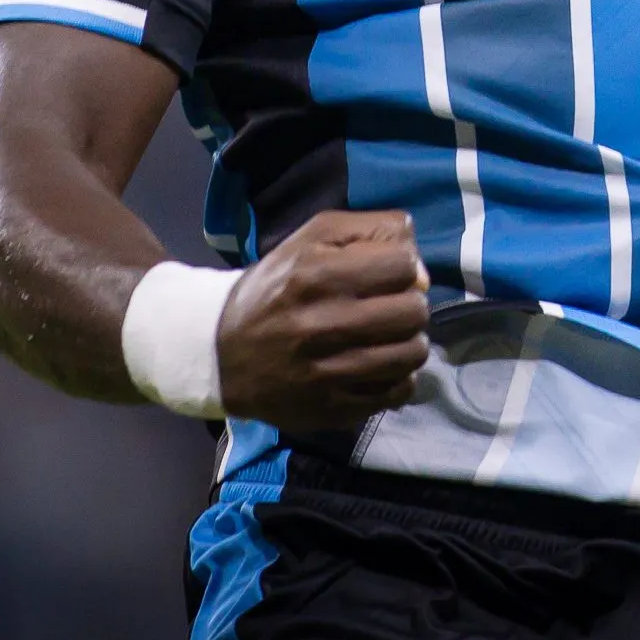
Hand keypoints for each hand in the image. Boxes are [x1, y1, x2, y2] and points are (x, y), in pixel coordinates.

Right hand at [213, 209, 430, 429]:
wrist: (221, 352)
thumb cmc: (276, 288)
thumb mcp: (312, 238)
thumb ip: (370, 231)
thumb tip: (419, 266)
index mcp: (315, 273)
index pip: (403, 265)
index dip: (404, 266)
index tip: (388, 275)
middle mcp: (321, 323)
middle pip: (414, 311)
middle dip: (410, 304)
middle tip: (390, 308)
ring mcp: (327, 372)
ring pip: (412, 354)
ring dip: (408, 342)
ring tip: (388, 337)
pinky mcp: (332, 408)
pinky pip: (397, 393)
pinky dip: (398, 379)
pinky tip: (380, 367)